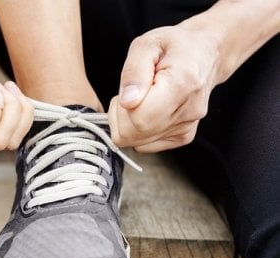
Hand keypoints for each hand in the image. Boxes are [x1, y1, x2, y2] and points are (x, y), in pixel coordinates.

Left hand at [108, 24, 219, 152]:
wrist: (204, 54)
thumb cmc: (173, 46)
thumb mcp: (146, 44)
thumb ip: (133, 72)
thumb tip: (127, 102)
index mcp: (181, 84)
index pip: (138, 117)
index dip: (121, 106)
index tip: (128, 89)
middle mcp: (188, 111)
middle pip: (134, 134)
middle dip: (121, 116)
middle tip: (131, 94)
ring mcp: (187, 128)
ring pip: (137, 143)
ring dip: (129, 123)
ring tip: (142, 100)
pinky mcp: (183, 137)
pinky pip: (145, 145)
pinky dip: (139, 131)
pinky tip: (149, 110)